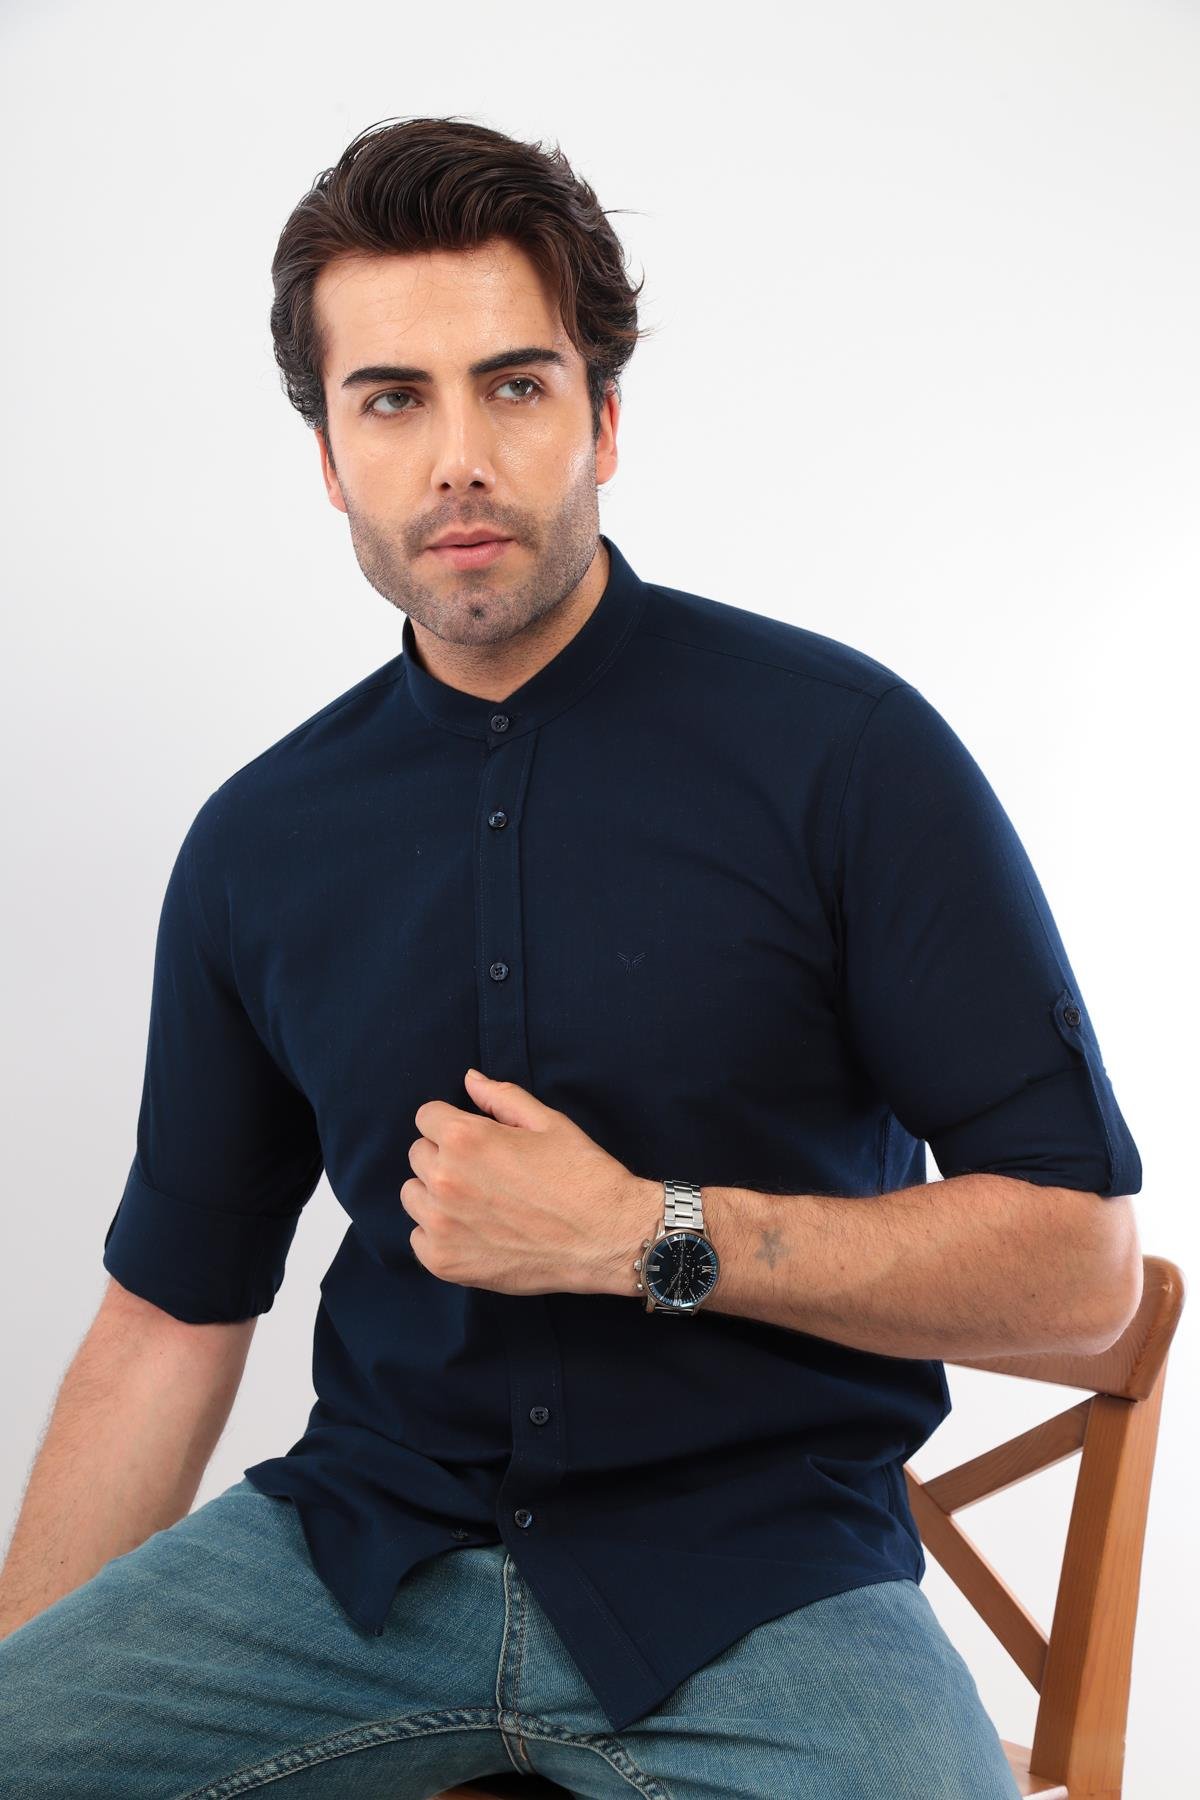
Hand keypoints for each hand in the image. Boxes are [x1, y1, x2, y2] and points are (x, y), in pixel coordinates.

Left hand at [401, 1069, 659, 1297]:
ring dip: (436, 1194)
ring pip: (413, 1196)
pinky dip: (439, 1235)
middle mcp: (445, 1179)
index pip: (426, 1117)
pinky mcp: (445, 1262)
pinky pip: (418, 1239)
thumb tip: (469, 1080)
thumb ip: (501, 1097)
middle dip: (444, 1156)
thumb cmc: (582, 1175)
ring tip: (476, 1202)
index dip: (452, 1123)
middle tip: (484, 1172)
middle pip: (418, 1155)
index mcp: (464, 1138)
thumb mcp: (547, 1122)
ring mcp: (441, 1225)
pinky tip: (474, 1232)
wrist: (607, 1237)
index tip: (475, 1139)